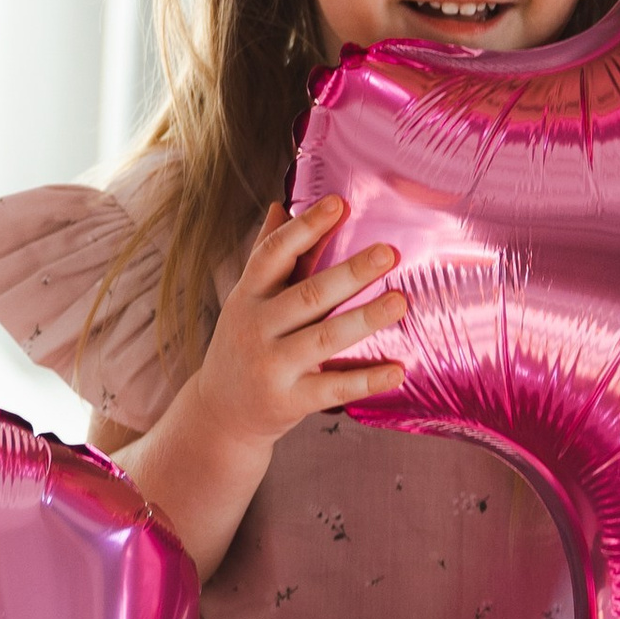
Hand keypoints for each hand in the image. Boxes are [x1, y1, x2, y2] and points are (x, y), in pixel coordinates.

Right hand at [113, 194, 405, 582]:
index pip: (274, 255)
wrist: (219, 414)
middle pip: (307, 295)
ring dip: (364, 319)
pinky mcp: (289, 401)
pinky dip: (366, 380)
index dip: (306, 228)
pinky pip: (333, 388)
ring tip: (400, 302)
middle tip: (388, 251)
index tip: (339, 203)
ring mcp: (272, 366)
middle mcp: (257, 328)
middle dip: (349, 273)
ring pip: (324, 339)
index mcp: (248, 295)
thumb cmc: (244, 344)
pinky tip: (398, 369)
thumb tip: (279, 205)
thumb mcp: (247, 300)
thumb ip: (267, 255)